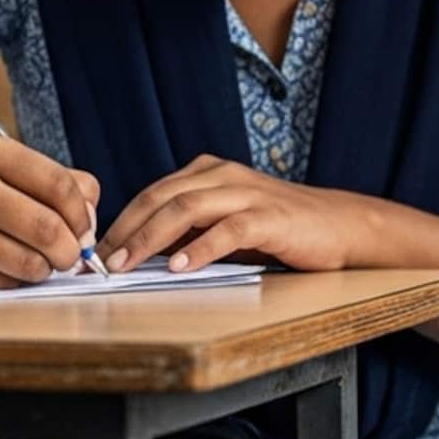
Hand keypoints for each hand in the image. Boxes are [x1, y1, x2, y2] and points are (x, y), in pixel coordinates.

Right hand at [0, 133, 100, 287]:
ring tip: (39, 260)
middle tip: (70, 256)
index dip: (83, 214)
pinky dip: (16, 279)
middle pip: (47, 227)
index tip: (84, 229)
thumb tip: (91, 218)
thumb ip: (59, 183)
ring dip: (45, 268)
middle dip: (70, 250)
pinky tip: (5, 266)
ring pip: (28, 262)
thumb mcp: (5, 168)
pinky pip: (2, 281)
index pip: (59, 185)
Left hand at [99, 154, 360, 273]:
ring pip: (185, 209)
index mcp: (209, 172)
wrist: (341, 226)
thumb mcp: (226, 223)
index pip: (152, 193)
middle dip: (125, 230)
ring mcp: (247, 194)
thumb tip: (140, 252)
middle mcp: (224, 176)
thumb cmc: (281, 229)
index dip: (121, 221)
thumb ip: (189, 229)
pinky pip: (227, 230)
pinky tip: (180, 266)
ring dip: (149, 239)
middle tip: (101, 262)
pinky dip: (200, 248)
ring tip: (126, 265)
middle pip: (161, 197)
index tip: (97, 252)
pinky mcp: (270, 218)